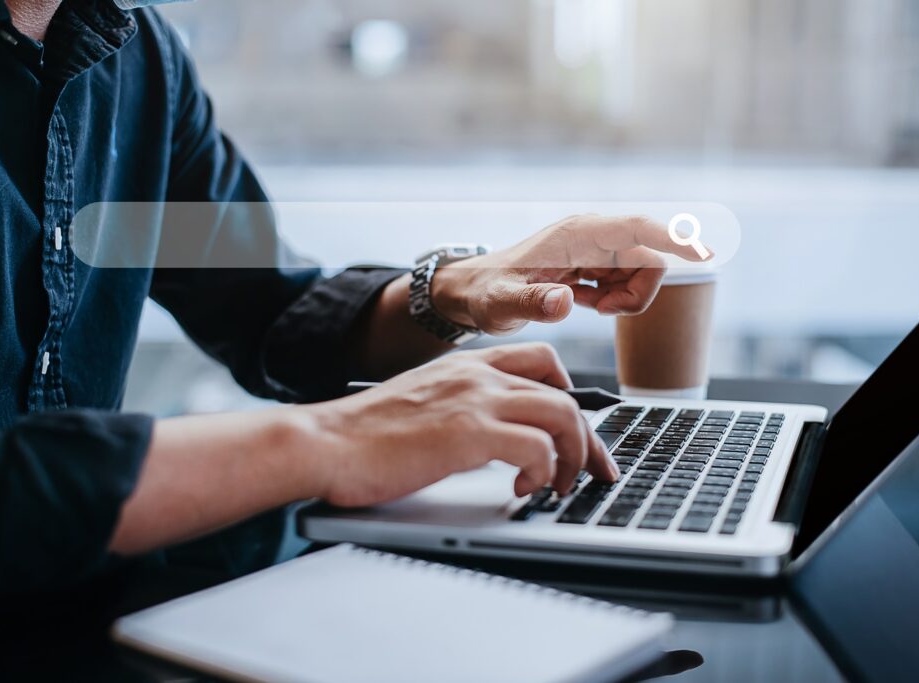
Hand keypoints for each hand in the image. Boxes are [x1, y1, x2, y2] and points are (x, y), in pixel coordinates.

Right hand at [301, 343, 618, 507]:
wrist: (325, 441)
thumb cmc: (364, 434)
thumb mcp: (424, 403)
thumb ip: (462, 407)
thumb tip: (495, 438)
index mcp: (467, 364)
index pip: (542, 361)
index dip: (571, 394)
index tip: (578, 430)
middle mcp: (478, 374)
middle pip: (564, 394)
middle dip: (589, 438)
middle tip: (593, 471)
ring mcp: (476, 399)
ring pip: (563, 415)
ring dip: (574, 456)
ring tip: (562, 485)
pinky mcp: (469, 433)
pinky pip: (539, 447)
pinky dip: (545, 472)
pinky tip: (525, 489)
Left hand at [431, 214, 710, 334]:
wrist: (472, 292)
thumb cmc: (485, 294)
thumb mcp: (503, 304)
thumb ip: (532, 303)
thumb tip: (564, 302)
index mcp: (578, 235)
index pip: (638, 230)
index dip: (675, 240)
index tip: (705, 255)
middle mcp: (592, 235)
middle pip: (648, 258)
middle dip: (637, 292)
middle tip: (601, 313)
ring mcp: (594, 249)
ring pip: (640, 272)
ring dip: (625, 298)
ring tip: (587, 309)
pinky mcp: (593, 264)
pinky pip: (625, 281)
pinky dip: (614, 299)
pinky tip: (584, 304)